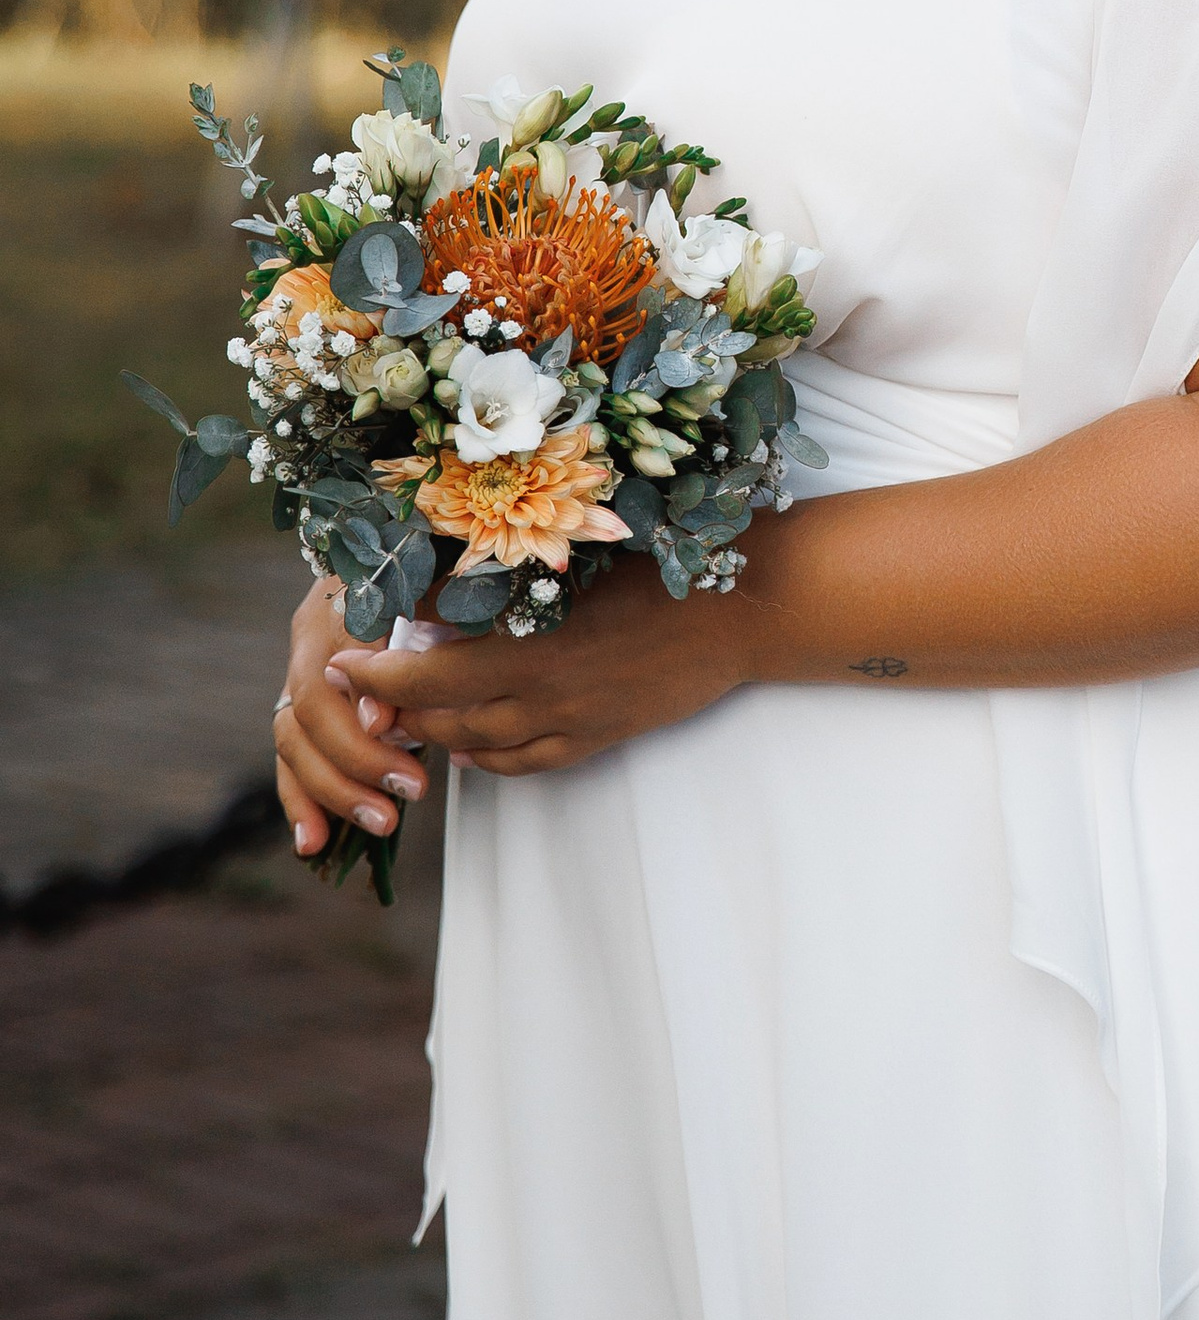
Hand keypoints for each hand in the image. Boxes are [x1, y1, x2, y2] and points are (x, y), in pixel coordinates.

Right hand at [274, 573, 427, 859]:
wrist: (424, 544)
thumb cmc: (447, 564)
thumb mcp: (446, 587)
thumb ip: (417, 638)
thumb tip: (379, 719)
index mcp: (339, 600)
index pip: (328, 673)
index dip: (358, 719)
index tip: (403, 746)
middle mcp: (310, 635)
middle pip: (305, 713)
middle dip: (355, 764)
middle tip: (412, 792)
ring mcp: (300, 669)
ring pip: (292, 741)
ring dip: (333, 790)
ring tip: (383, 826)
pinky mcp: (306, 704)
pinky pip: (292, 757)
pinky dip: (302, 800)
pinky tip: (315, 842)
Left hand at [331, 555, 751, 776]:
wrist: (738, 613)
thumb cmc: (659, 564)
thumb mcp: (573, 555)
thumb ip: (503, 569)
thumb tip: (433, 564)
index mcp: (528, 641)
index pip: (422, 671)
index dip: (372, 671)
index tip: (340, 657)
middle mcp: (540, 692)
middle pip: (438, 714)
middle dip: (389, 705)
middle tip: (359, 687)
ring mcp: (569, 722)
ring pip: (474, 742)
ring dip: (431, 730)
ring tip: (402, 711)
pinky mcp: (597, 737)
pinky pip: (522, 764)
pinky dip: (484, 757)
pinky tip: (468, 744)